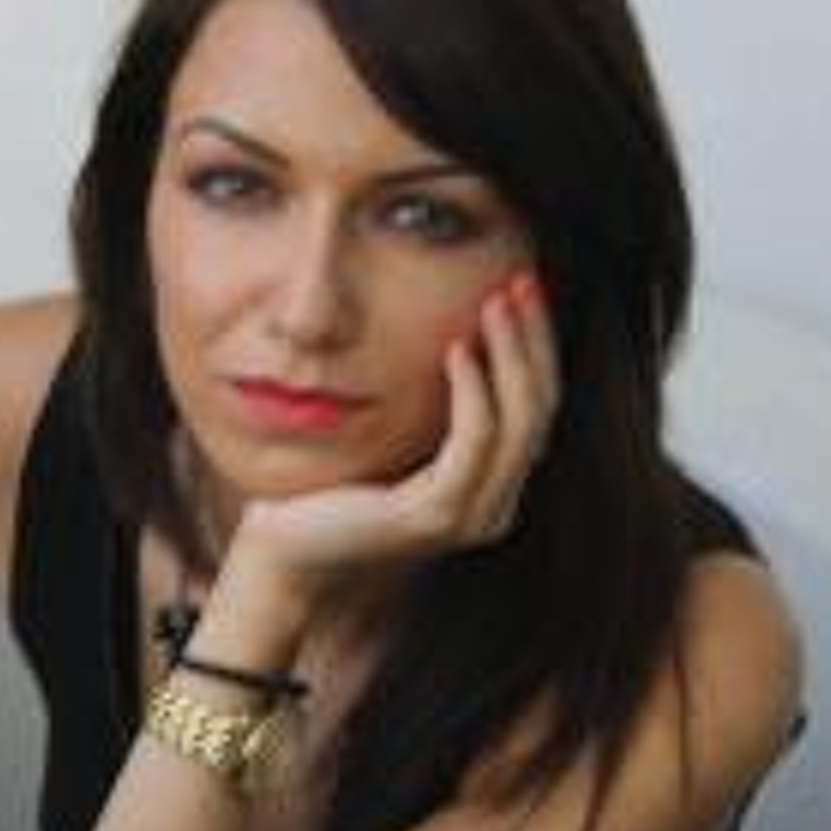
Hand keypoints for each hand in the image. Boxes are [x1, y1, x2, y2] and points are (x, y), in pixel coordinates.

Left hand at [207, 270, 561, 634]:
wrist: (290, 546)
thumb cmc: (340, 489)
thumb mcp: (403, 441)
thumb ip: (442, 412)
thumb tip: (466, 337)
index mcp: (493, 489)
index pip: (538, 410)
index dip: (538, 347)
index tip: (524, 291)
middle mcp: (494, 507)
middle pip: (540, 412)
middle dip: (533, 341)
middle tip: (520, 284)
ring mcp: (469, 514)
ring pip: (518, 425)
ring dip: (510, 356)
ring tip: (493, 304)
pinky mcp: (434, 514)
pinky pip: (472, 442)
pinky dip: (473, 392)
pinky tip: (456, 349)